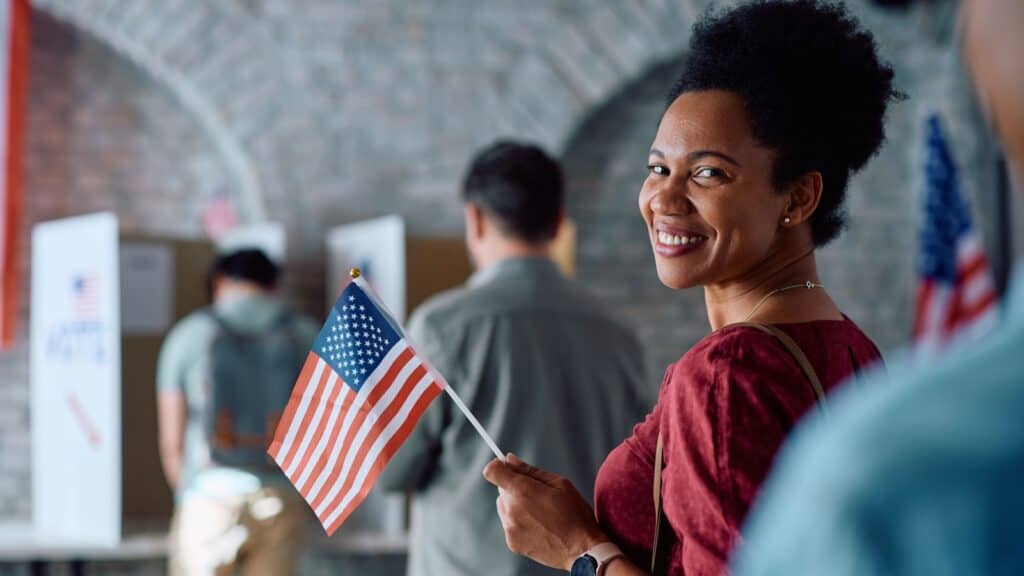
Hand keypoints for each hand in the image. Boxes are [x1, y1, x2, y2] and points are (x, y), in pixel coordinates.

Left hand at [483, 453, 607, 569]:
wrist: (582, 551)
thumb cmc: (575, 514)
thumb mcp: (559, 484)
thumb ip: (530, 470)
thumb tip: (509, 459)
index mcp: (523, 490)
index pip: (492, 471)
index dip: (498, 466)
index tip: (508, 468)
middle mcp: (512, 509)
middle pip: (501, 489)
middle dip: (515, 488)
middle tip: (538, 496)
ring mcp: (510, 528)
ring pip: (504, 507)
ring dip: (515, 505)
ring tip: (540, 514)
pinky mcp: (512, 542)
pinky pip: (509, 524)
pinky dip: (519, 522)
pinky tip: (539, 527)